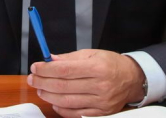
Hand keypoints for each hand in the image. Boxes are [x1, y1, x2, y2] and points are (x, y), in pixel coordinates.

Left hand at [27, 49, 144, 117]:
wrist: (132, 79)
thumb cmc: (111, 64)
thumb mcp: (92, 54)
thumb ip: (70, 58)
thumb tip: (50, 60)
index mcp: (97, 67)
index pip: (65, 70)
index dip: (46, 69)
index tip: (36, 67)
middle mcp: (100, 85)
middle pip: (63, 86)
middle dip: (43, 82)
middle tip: (33, 78)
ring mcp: (101, 102)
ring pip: (67, 102)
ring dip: (49, 96)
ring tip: (40, 89)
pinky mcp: (101, 113)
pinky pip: (76, 114)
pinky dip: (62, 109)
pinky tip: (54, 102)